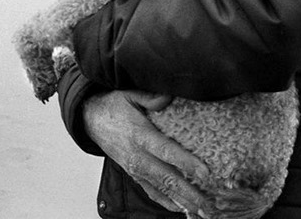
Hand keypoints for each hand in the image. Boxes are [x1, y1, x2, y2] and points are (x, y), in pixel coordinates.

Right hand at [83, 90, 209, 216]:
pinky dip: (167, 202)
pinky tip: (182, 208)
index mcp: (140, 135)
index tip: (206, 173)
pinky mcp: (133, 174)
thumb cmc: (113, 107)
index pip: (166, 152)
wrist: (90, 119)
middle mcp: (137, 156)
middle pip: (167, 178)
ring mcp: (135, 168)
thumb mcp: (130, 94)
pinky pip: (152, 192)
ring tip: (202, 212)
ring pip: (162, 189)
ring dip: (183, 201)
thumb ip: (151, 97)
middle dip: (189, 193)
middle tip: (209, 204)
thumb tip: (169, 97)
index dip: (187, 163)